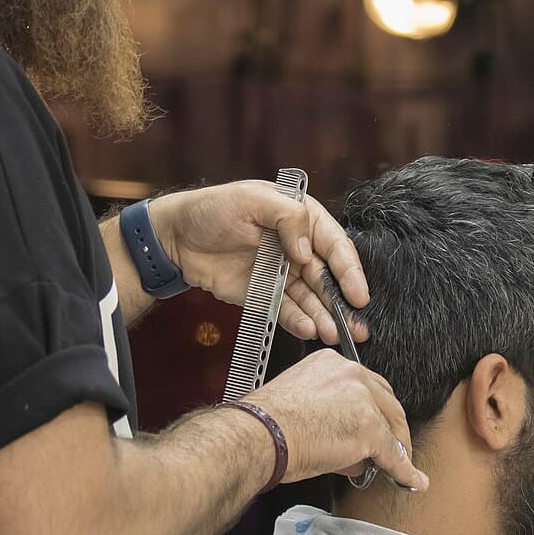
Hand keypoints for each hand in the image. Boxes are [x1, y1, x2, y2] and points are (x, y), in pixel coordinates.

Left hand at [149, 181, 368, 343]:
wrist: (175, 237)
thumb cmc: (212, 209)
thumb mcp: (250, 200)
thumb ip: (287, 217)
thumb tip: (307, 250)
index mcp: (300, 219)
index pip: (334, 245)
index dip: (349, 270)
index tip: (359, 294)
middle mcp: (296, 248)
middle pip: (327, 277)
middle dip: (343, 302)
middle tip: (357, 326)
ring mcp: (281, 273)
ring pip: (310, 298)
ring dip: (324, 316)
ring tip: (334, 335)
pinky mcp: (263, 295)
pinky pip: (285, 310)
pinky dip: (298, 321)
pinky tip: (309, 330)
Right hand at [245, 349, 426, 488]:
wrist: (260, 436)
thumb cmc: (267, 424)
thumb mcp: (301, 404)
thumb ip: (331, 414)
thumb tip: (351, 444)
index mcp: (331, 363)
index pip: (366, 386)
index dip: (374, 411)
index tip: (376, 425)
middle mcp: (351, 374)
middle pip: (387, 402)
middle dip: (391, 428)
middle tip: (392, 449)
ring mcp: (363, 400)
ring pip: (391, 428)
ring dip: (395, 450)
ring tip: (394, 468)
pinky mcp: (370, 429)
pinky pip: (393, 454)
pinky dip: (403, 471)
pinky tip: (410, 479)